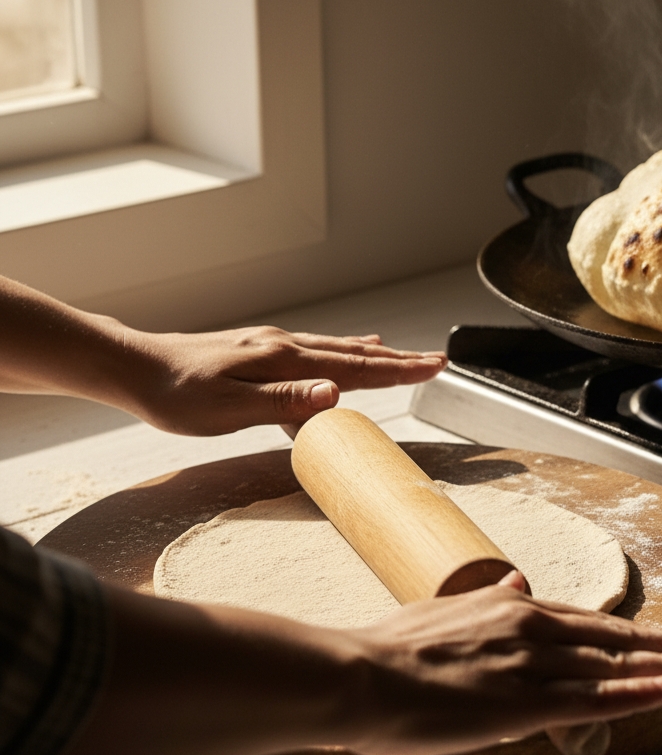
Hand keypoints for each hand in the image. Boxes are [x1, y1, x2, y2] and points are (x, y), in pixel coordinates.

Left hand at [123, 327, 446, 435]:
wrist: (133, 367)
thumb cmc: (175, 395)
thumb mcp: (227, 408)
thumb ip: (284, 401)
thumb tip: (335, 393)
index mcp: (283, 360)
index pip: (354, 367)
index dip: (398, 370)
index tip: (434, 366)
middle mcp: (284, 347)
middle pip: (354, 354)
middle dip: (398, 360)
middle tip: (436, 361)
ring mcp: (273, 345)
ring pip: (338, 350)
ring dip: (376, 355)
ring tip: (405, 357)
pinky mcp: (261, 350)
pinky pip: (318, 348)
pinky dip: (345, 350)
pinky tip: (350, 348)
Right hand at [334, 573, 661, 754]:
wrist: (356, 676)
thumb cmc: (390, 650)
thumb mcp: (443, 610)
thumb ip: (486, 600)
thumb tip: (516, 582)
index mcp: (511, 609)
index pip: (589, 620)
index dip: (633, 631)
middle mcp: (530, 629)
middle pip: (614, 637)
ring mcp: (529, 665)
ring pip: (614, 665)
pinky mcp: (521, 703)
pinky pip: (593, 699)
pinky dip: (637, 693)